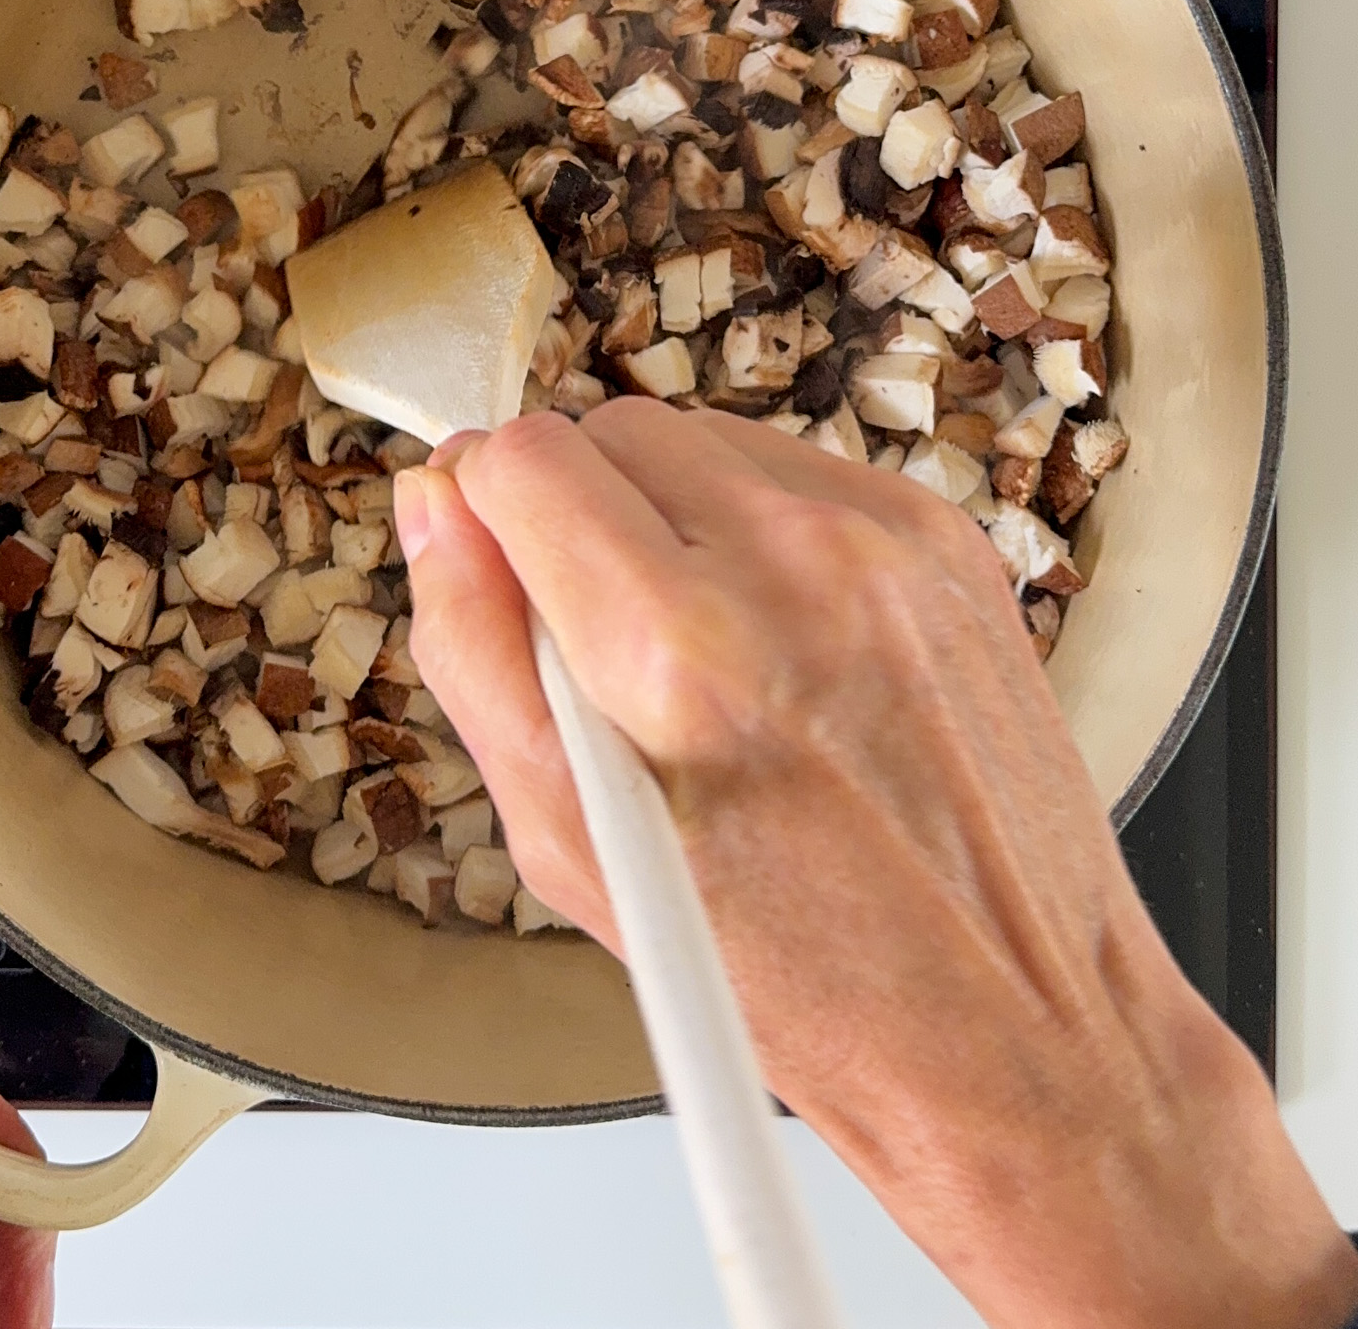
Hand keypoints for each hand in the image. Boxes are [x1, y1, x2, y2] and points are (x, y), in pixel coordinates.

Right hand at [396, 404, 1357, 1328]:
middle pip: (611, 429)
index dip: (488, 506)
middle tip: (604, 636)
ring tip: (703, 650)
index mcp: (679, 653)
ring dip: (671, 512)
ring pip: (706, 438)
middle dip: (576, 511)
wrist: (1013, 1020)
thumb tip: (435, 507)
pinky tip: (780, 637)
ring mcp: (888, 541)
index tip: (500, 557)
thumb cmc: (795, 972)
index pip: (524, 457)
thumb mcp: (569, 850)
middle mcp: (793, 565)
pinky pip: (799, 470)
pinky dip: (763, 529)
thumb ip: (476, 650)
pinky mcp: (951, 540)